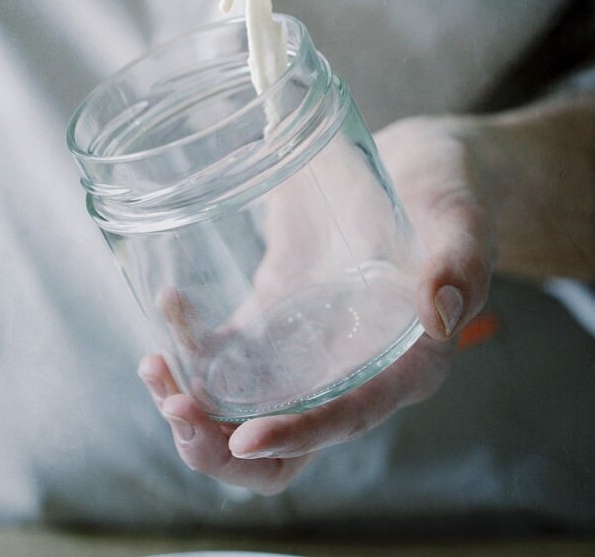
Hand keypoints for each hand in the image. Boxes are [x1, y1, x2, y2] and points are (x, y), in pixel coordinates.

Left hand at [139, 114, 495, 494]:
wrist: (412, 165)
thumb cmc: (446, 194)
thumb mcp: (462, 220)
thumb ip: (458, 263)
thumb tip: (439, 314)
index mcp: (404, 364)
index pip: (348, 418)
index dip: (298, 435)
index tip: (243, 439)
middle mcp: (351, 371)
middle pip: (283, 448)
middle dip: (222, 449)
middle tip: (175, 407)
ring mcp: (307, 348)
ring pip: (244, 412)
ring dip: (193, 409)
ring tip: (152, 367)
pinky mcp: (276, 316)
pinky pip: (228, 354)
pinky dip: (191, 347)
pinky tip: (170, 303)